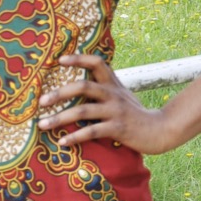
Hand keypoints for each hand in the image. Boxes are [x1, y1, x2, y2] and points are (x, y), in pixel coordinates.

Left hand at [38, 53, 175, 154]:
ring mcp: (116, 111)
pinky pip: (92, 132)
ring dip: (60, 118)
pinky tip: (62, 142)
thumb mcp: (122, 96)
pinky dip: (75, 137)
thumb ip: (104, 89)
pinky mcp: (118, 129)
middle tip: (41, 101)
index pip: (97, 62)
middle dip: (59, 93)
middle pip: (83, 86)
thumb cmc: (135, 114)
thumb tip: (78, 87)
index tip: (59, 60)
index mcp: (113, 84)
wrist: (159, 130)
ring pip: (83, 111)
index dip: (78, 58)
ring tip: (43, 125)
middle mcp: (113, 94)